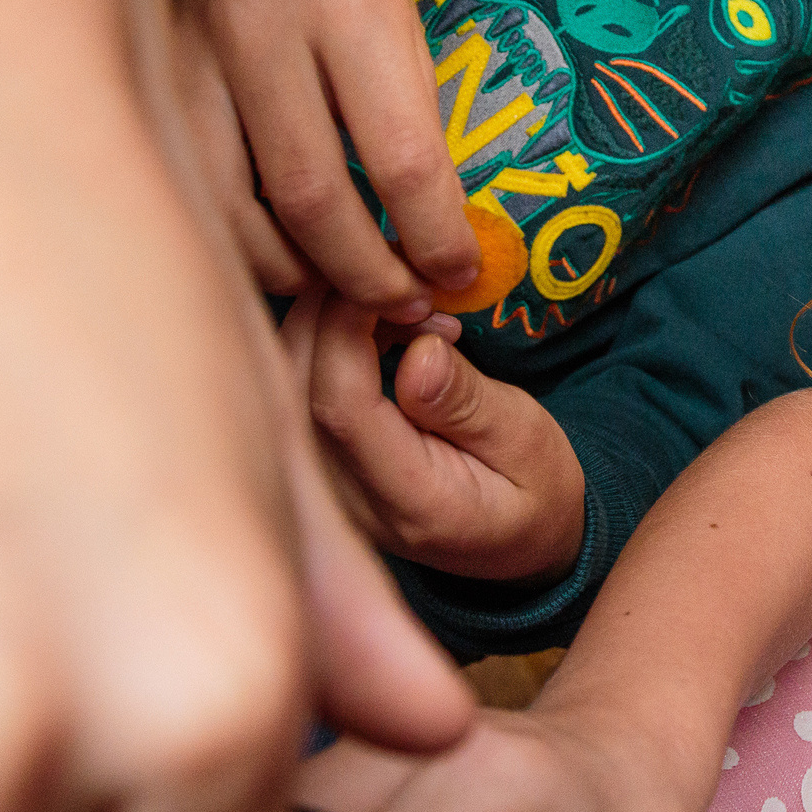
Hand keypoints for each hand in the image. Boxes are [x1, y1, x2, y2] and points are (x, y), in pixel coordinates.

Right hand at [160, 0, 480, 314]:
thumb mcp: (395, 15)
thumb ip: (413, 120)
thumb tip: (440, 243)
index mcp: (347, 2)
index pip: (402, 157)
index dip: (435, 237)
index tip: (459, 276)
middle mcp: (257, 26)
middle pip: (314, 200)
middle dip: (368, 275)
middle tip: (402, 303)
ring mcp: (184, 57)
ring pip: (240, 216)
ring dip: (300, 274)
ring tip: (340, 285)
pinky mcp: (140, 89)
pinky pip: (194, 200)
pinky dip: (242, 248)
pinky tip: (279, 255)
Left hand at [285, 290, 586, 583]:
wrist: (519, 544)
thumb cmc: (531, 487)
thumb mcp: (529, 442)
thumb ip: (472, 404)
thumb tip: (417, 353)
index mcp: (407, 500)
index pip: (338, 405)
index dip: (347, 326)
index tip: (396, 278)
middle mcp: (345, 501)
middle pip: (291, 387)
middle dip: (325, 309)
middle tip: (388, 266)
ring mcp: (321, 485)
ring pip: (280, 382)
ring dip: (322, 320)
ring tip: (391, 294)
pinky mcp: (315, 463)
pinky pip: (291, 388)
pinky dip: (322, 338)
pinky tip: (375, 322)